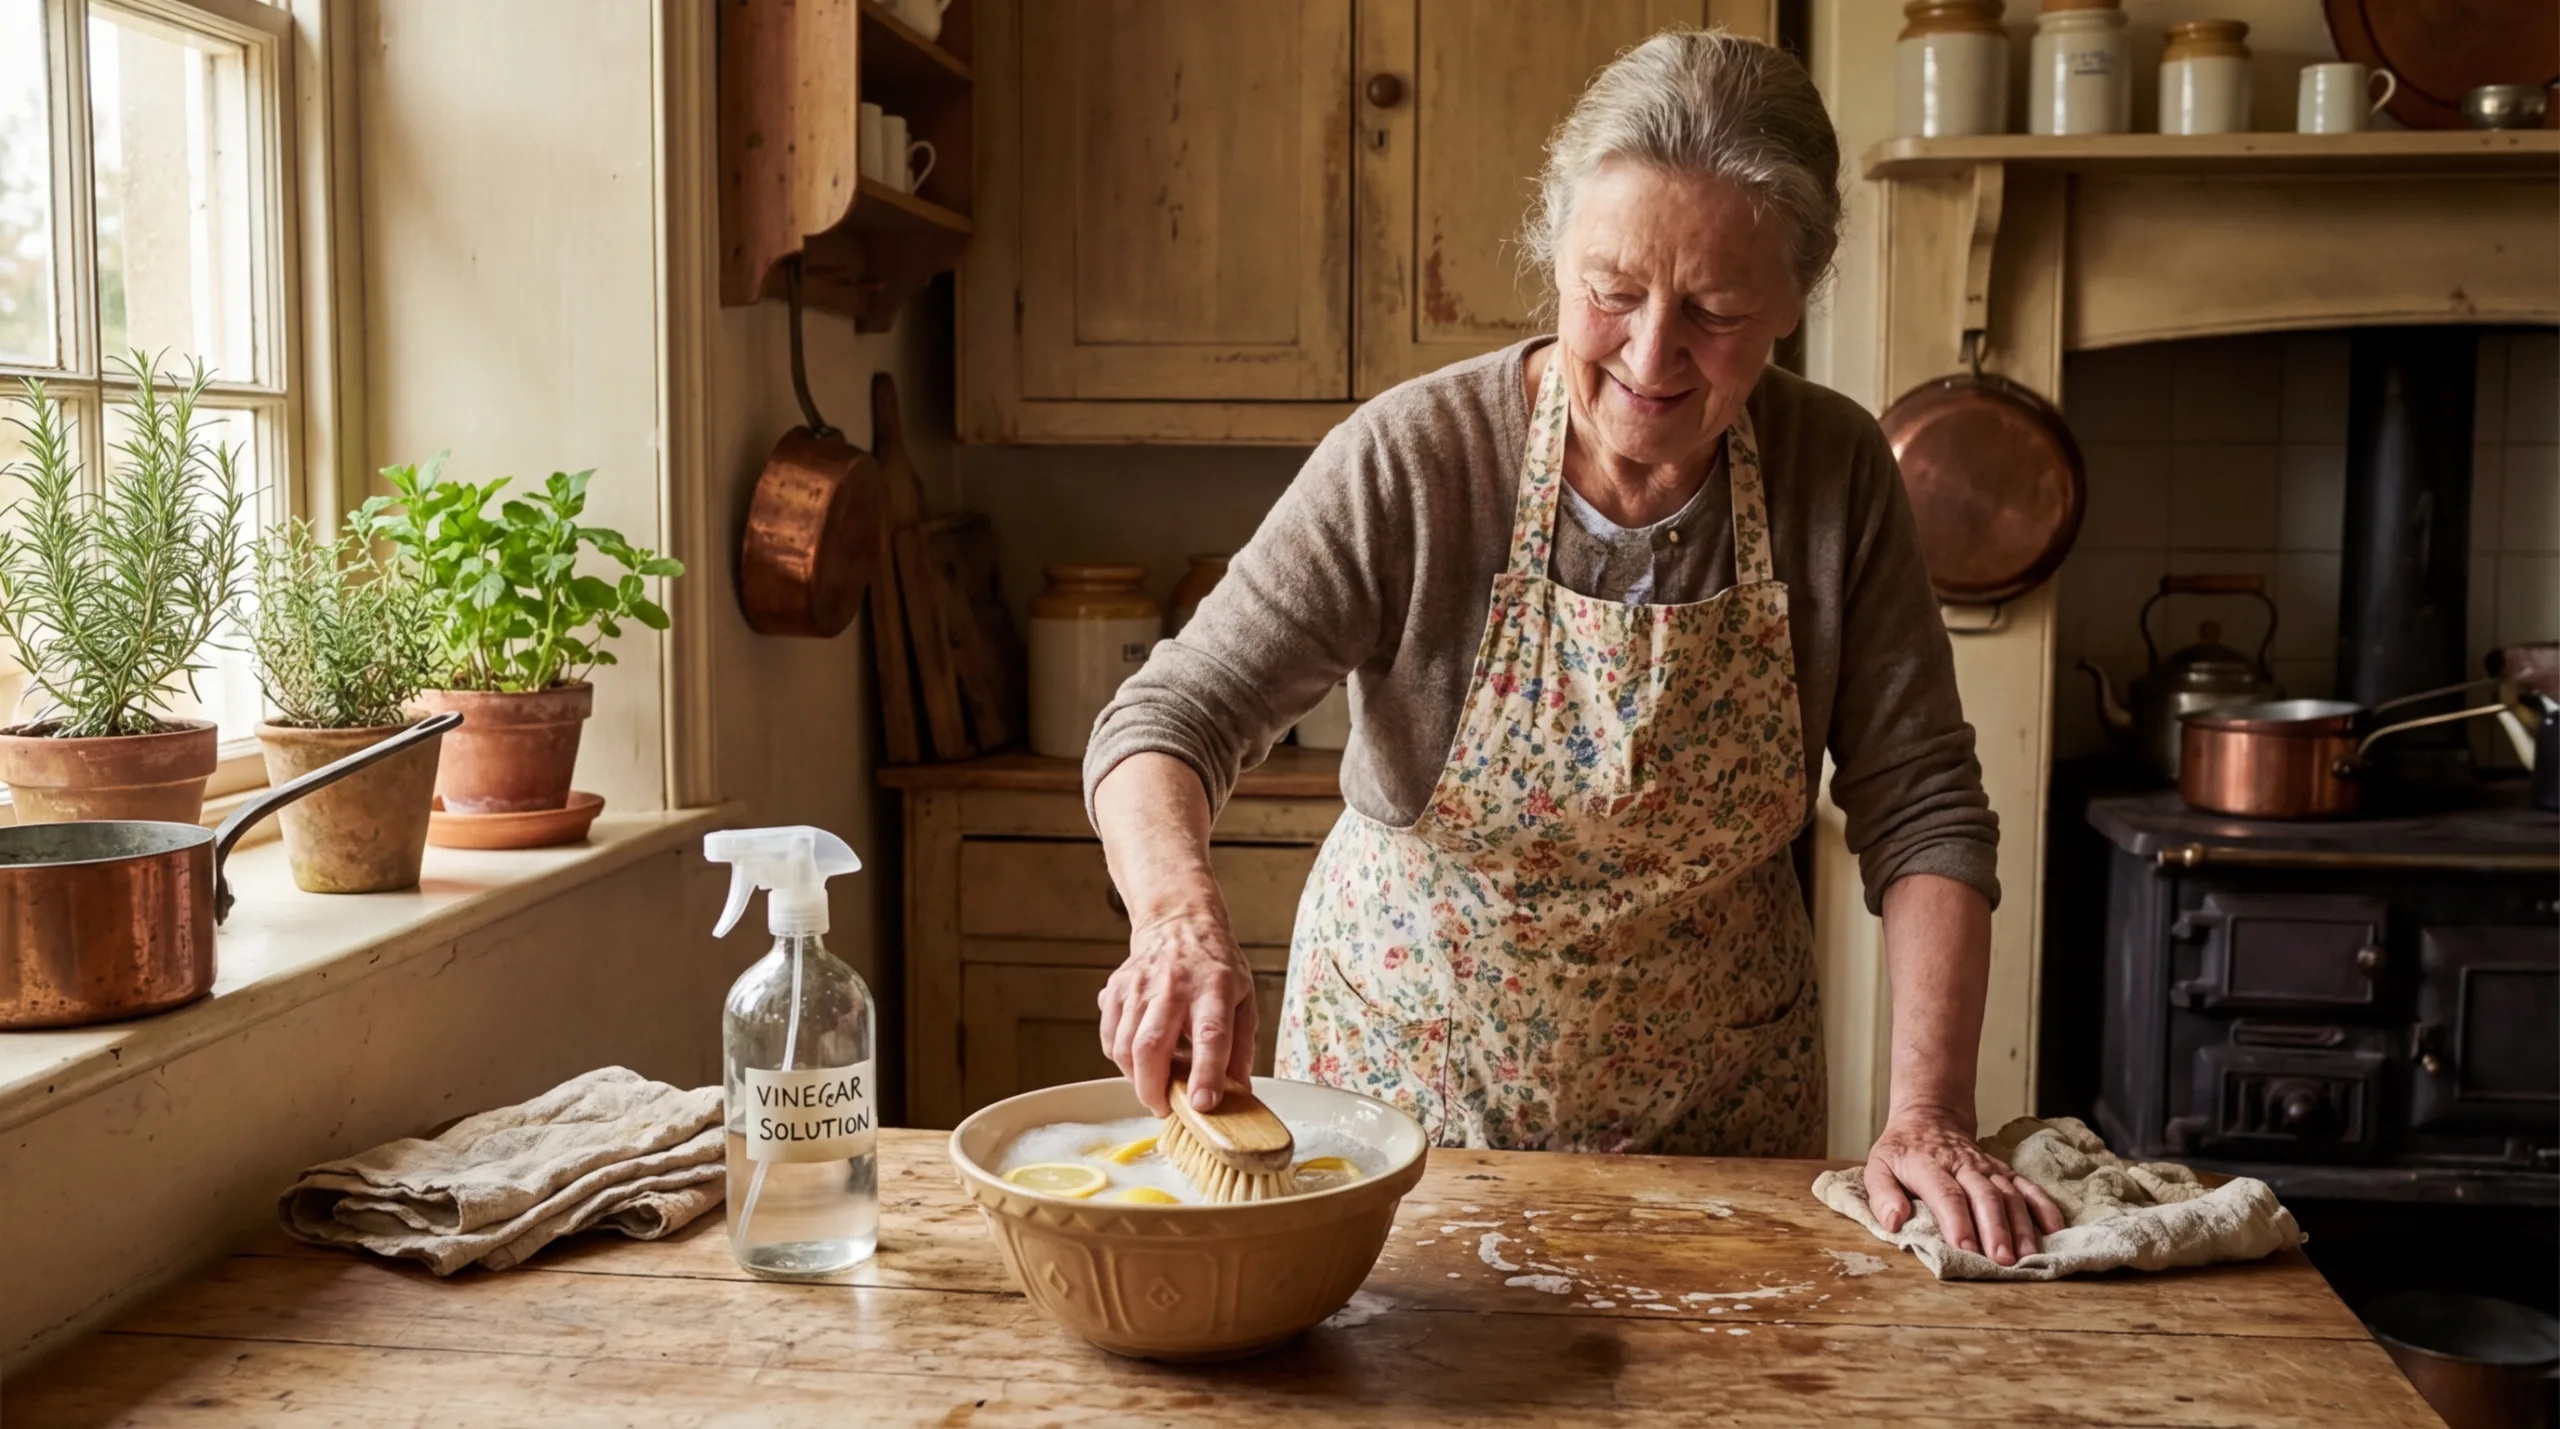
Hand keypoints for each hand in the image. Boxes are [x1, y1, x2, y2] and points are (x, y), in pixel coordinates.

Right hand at [1097, 905, 1256, 1116]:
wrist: (1179, 923)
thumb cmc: (1215, 967)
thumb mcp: (1244, 1000)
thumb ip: (1242, 1048)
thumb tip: (1241, 1093)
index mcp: (1215, 988)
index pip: (1210, 1035)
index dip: (1206, 1073)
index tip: (1203, 1104)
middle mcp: (1174, 986)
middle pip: (1152, 1045)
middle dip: (1154, 1088)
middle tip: (1165, 1108)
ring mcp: (1140, 986)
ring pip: (1124, 1046)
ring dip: (1137, 1078)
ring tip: (1155, 1085)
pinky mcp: (1116, 990)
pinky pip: (1109, 1038)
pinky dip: (1120, 1061)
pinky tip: (1139, 1061)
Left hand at [1864, 1106, 2064, 1266]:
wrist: (1930, 1117)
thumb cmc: (1902, 1151)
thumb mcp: (1878, 1166)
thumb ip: (1882, 1194)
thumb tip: (1893, 1221)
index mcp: (1928, 1164)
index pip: (1946, 1194)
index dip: (1957, 1221)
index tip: (1964, 1249)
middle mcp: (1962, 1165)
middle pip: (1984, 1196)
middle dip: (1996, 1230)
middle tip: (2003, 1261)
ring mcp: (1987, 1167)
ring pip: (2009, 1195)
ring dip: (2021, 1226)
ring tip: (2027, 1257)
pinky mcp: (2003, 1170)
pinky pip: (2028, 1187)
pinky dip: (2044, 1206)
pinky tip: (2055, 1229)